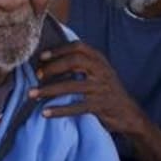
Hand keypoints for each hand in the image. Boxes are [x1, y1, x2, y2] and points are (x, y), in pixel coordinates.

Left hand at [30, 42, 144, 134]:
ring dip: (49, 90)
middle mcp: (102, 71)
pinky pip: (76, 107)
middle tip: (38, 75)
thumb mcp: (99, 72)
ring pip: (71, 86)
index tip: (42, 56)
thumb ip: (83, 63)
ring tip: (32, 94)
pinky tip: (45, 113)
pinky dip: (58, 110)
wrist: (128, 113)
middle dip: (53, 67)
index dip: (59, 49)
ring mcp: (101, 89)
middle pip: (75, 62)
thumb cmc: (107, 90)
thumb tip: (50, 60)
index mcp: (100, 60)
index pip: (79, 47)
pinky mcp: (99, 106)